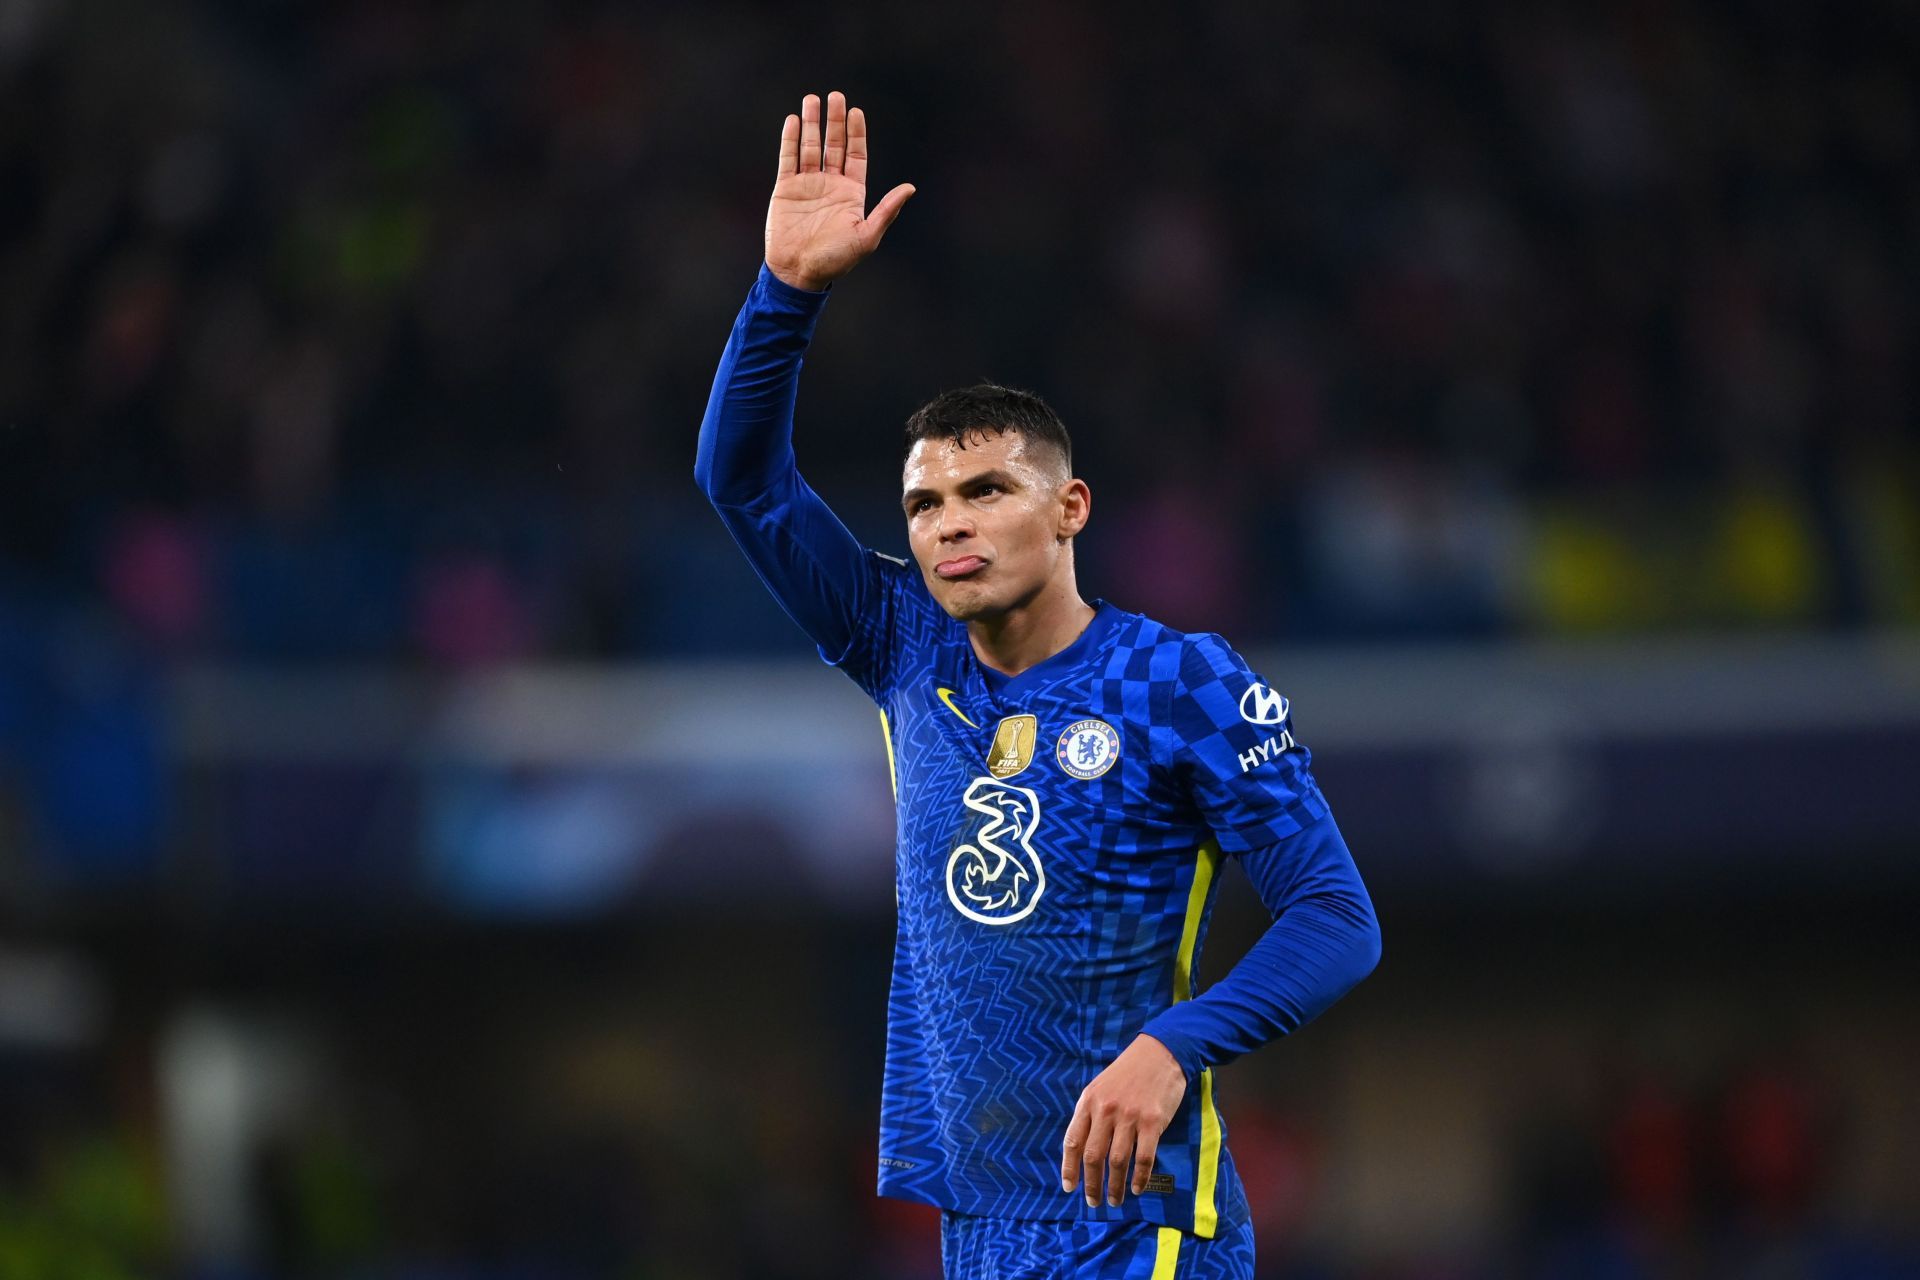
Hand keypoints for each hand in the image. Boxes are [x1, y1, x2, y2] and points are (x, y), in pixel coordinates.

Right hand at [765, 90, 915, 291]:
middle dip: (835, 120)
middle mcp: (830, 184)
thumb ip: (887, 210)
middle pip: (834, 144)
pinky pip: (788, 159)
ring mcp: (807, 184)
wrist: (799, 272)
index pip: (856, 155)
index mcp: (851, 193)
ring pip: (810, 146)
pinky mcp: (786, 188)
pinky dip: (790, 139)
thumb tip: (910, 188)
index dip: (856, 133)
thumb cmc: (835, 259)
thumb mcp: (867, 236)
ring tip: (812, 99)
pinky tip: (793, 120)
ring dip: (811, 123)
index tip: (856, 111)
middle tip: (835, 96)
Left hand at [1060, 1034, 1188, 1207]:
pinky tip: (1136, 1188)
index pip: (1072, 1141)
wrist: (1161, 1052)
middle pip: (1093, 1156)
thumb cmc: (1128, 1072)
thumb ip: (1091, 1114)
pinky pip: (1143, 1157)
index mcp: (1089, 1101)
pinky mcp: (1153, 1122)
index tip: (1069, 1187)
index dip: (1069, 1168)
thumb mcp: (1100, 1087)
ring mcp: (1129, 1117)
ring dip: (1115, 1186)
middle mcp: (1106, 1110)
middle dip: (1092, 1184)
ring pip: (1117, 1161)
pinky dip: (1139, 1177)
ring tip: (1115, 1200)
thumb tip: (1082, 1149)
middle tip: (1093, 1202)